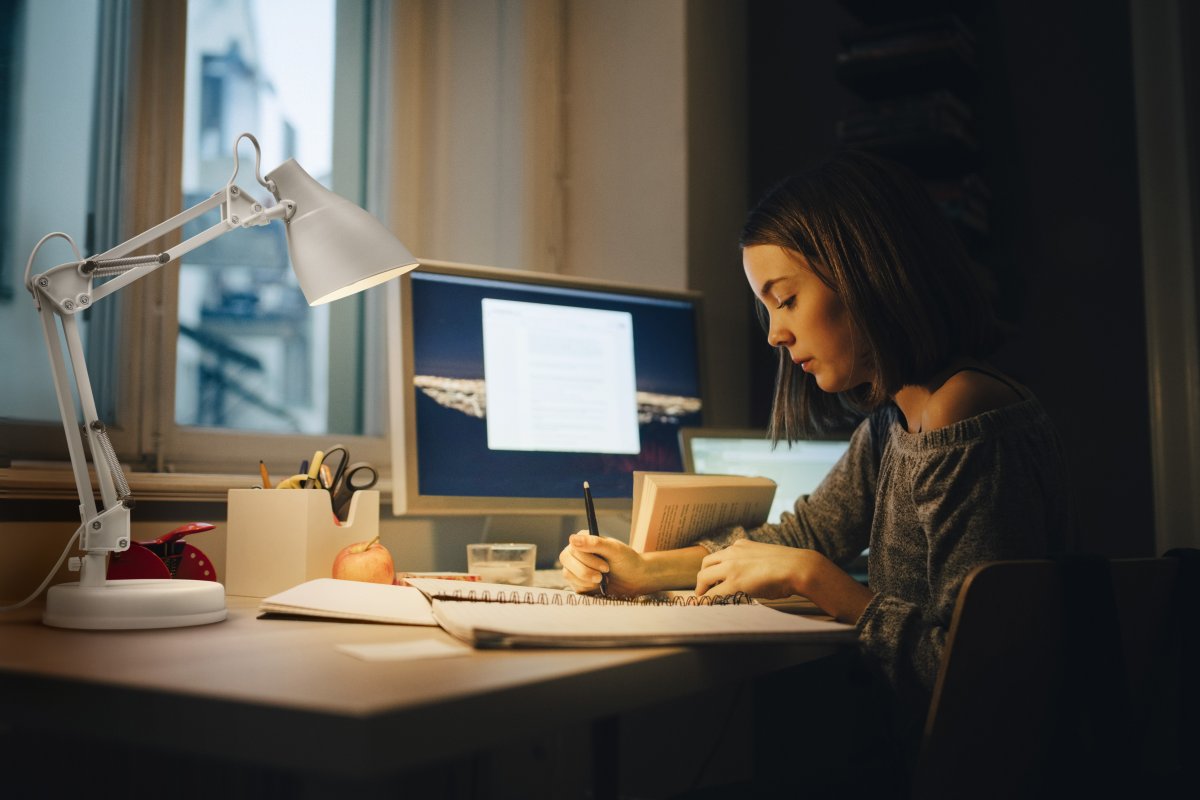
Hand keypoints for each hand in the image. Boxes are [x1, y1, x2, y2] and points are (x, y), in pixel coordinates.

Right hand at [559, 532, 647, 595]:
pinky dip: (587, 587)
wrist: (635, 579)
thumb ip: (595, 543)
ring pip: (567, 574)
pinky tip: (599, 585)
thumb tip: (572, 539)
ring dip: (587, 580)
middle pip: (566, 560)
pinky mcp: (577, 581)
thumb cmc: (627, 561)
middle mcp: (576, 551)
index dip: (587, 560)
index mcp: (584, 539)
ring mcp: (575, 567)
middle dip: (585, 571)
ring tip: (603, 579)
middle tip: (603, 576)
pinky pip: (573, 585)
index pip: (573, 547)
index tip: (606, 567)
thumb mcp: (614, 549)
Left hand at [695, 540, 873, 622]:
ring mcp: (731, 566)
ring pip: (704, 577)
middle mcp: (732, 552)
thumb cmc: (788, 567)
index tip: (711, 578)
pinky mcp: (734, 581)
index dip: (713, 568)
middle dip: (702, 578)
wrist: (797, 567)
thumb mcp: (765, 557)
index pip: (719, 555)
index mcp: (741, 545)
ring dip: (701, 589)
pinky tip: (702, 607)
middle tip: (701, 590)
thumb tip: (749, 579)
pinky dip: (704, 601)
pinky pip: (712, 594)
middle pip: (706, 563)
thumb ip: (752, 563)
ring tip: (701, 600)